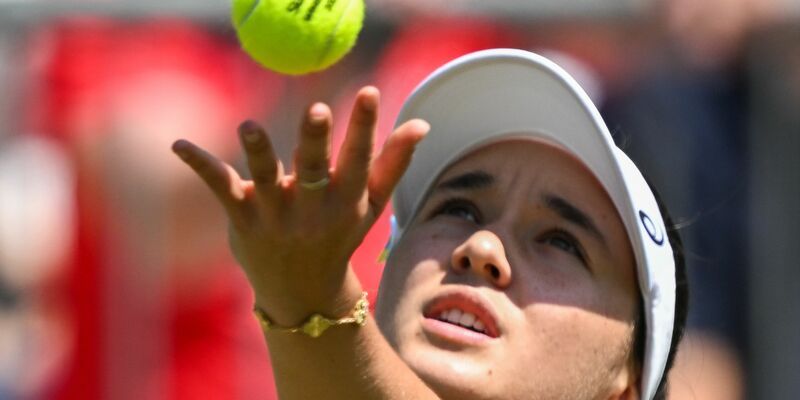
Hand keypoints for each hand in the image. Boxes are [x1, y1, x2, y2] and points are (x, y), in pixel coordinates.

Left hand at [171, 87, 428, 324]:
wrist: (302, 291)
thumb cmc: (339, 235)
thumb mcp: (371, 204)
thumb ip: (393, 162)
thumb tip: (420, 123)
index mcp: (346, 201)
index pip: (358, 160)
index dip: (364, 127)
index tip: (369, 92)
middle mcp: (311, 209)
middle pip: (312, 170)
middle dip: (315, 140)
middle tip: (317, 111)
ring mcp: (275, 216)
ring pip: (264, 180)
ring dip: (258, 153)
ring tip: (249, 126)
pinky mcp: (242, 219)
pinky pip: (221, 188)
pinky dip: (200, 164)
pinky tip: (178, 144)